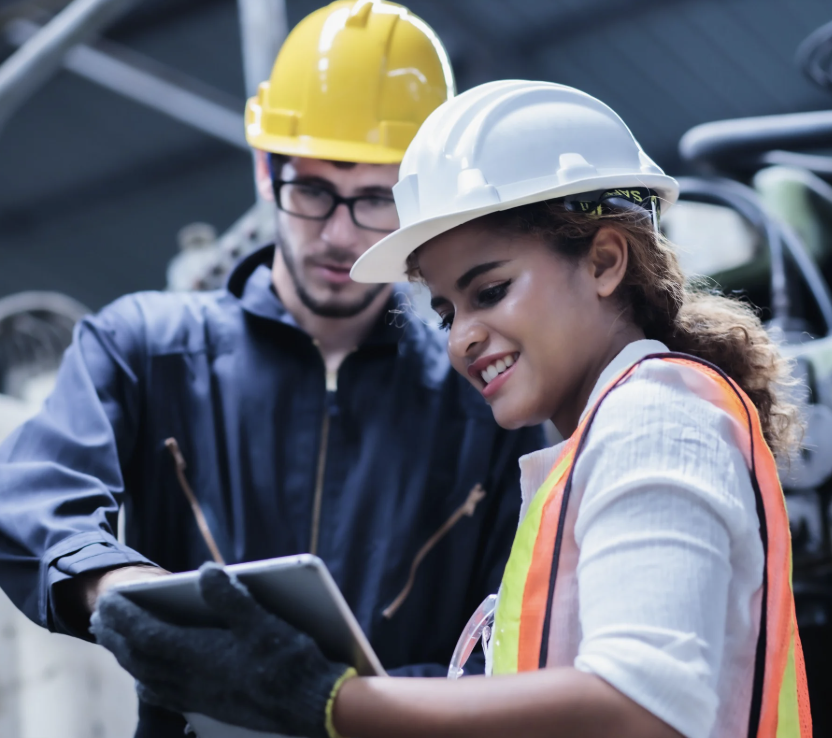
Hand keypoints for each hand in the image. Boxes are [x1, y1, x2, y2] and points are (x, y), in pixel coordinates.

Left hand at [90, 563, 353, 736]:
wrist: (312, 705)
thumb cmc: (291, 661)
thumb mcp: (263, 621)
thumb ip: (230, 597)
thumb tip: (204, 571)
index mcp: (200, 655)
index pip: (148, 634)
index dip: (126, 616)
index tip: (108, 600)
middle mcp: (192, 679)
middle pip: (141, 658)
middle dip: (118, 636)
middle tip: (101, 619)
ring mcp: (199, 696)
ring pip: (149, 677)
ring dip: (128, 657)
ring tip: (117, 643)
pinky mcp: (211, 706)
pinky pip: (164, 693)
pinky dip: (148, 679)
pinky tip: (149, 678)